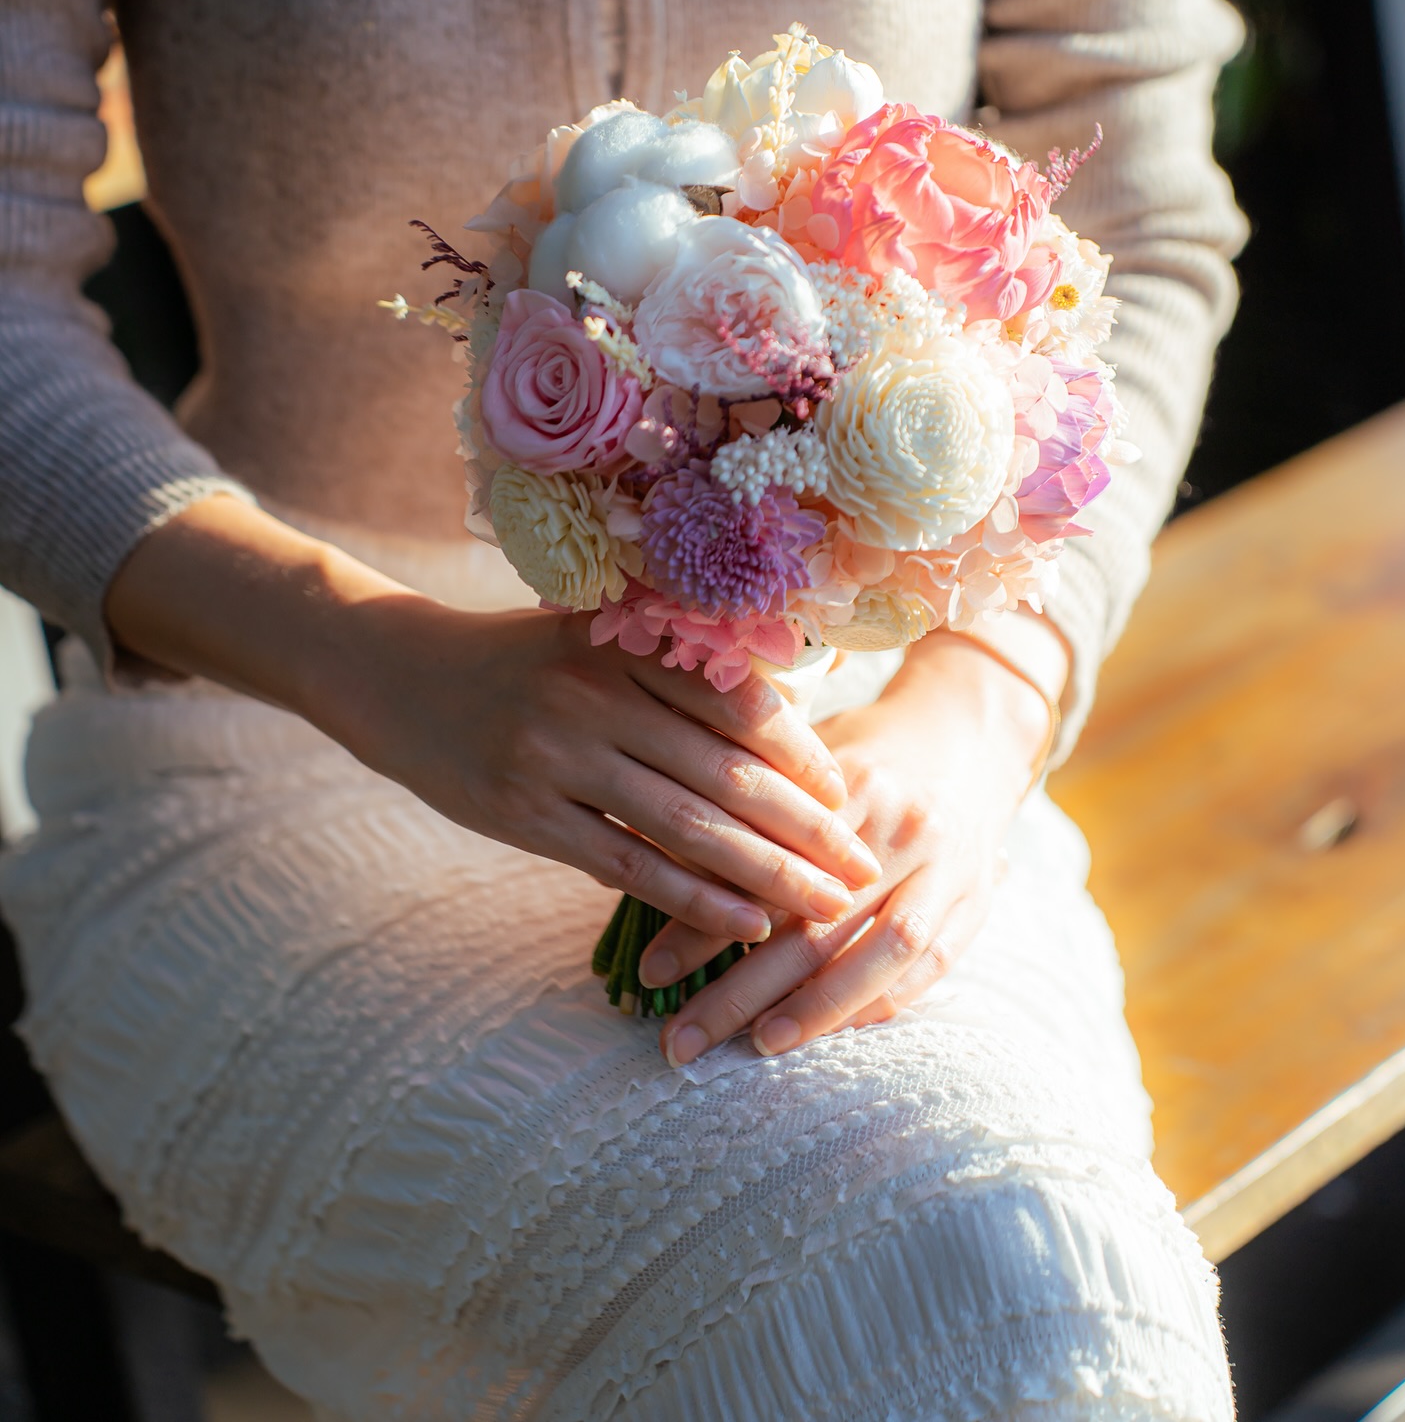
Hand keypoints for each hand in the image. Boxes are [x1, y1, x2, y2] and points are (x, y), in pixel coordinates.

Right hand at [106, 497, 878, 942]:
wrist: (392, 674)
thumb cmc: (510, 658)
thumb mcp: (587, 632)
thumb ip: (668, 661)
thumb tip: (775, 711)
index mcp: (625, 644)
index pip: (740, 703)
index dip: (804, 754)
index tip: (848, 795)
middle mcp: (596, 694)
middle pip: (726, 769)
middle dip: (805, 825)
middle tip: (862, 864)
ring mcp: (557, 755)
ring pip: (687, 822)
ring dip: (766, 871)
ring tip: (824, 906)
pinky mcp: (523, 812)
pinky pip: (626, 864)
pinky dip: (692, 897)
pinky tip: (743, 922)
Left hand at [640, 624, 1062, 1064]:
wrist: (968, 732)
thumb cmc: (863, 750)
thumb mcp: (804, 761)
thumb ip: (744, 810)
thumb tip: (652, 865)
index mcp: (851, 783)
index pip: (767, 867)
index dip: (705, 924)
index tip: (651, 972)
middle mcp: (903, 827)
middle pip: (815, 924)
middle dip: (742, 992)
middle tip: (682, 1041)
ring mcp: (947, 868)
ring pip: (879, 953)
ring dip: (816, 1011)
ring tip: (754, 1046)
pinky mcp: (973, 902)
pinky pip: (926, 968)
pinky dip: (874, 1005)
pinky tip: (824, 1031)